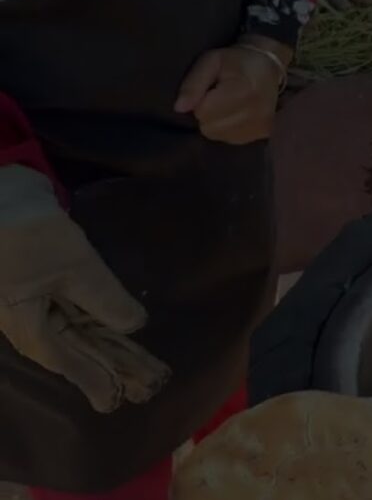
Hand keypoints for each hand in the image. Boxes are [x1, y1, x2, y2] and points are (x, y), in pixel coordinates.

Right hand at [0, 165, 170, 412]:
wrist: (0, 195)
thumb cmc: (31, 232)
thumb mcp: (76, 265)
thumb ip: (103, 298)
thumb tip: (133, 326)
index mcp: (22, 322)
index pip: (62, 361)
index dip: (89, 379)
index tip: (113, 401)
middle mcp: (17, 320)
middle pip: (60, 352)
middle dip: (93, 371)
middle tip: (125, 392)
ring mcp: (20, 304)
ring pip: (58, 336)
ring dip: (89, 350)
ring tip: (118, 366)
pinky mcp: (27, 287)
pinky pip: (55, 316)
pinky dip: (80, 325)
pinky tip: (98, 329)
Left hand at [174, 34, 289, 144]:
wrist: (269, 68)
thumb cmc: (236, 62)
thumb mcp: (211, 61)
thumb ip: (193, 83)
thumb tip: (179, 108)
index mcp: (244, 90)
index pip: (203, 111)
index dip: (200, 101)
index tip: (209, 90)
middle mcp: (256, 113)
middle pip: (210, 127)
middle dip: (207, 114)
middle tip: (217, 97)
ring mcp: (261, 126)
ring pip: (218, 135)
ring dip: (216, 123)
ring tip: (226, 105)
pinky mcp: (263, 134)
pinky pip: (230, 139)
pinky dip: (227, 128)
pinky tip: (235, 114)